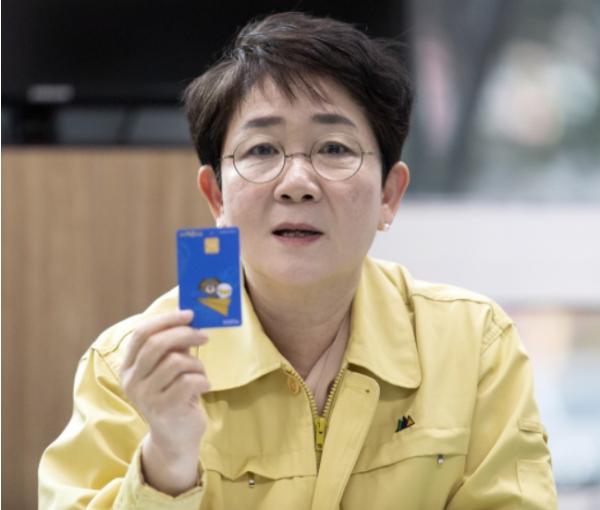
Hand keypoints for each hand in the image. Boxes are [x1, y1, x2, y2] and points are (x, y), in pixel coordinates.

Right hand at [120, 309, 209, 494]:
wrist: (176, 436)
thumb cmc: (175, 393)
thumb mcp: (169, 367)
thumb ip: (174, 345)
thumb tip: (190, 318)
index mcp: (129, 366)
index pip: (141, 333)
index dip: (166, 320)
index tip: (189, 314)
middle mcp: (131, 381)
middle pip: (156, 344)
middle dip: (185, 334)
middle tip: (204, 336)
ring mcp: (145, 397)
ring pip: (176, 362)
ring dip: (196, 363)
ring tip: (200, 373)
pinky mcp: (164, 410)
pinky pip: (189, 382)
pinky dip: (202, 380)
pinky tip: (203, 387)